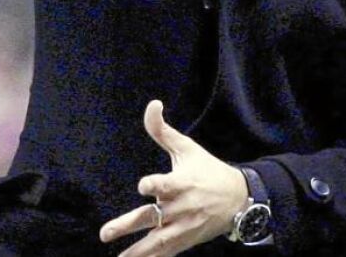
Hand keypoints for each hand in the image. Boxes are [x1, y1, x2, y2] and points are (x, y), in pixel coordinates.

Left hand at [99, 101, 248, 256]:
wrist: (240, 200)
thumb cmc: (208, 170)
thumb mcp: (187, 148)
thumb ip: (163, 130)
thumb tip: (152, 104)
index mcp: (182, 183)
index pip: (166, 184)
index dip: (154, 185)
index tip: (143, 186)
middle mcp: (181, 208)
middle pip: (153, 217)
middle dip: (128, 225)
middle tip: (105, 233)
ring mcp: (183, 227)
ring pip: (157, 242)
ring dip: (137, 252)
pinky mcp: (185, 241)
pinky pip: (167, 253)